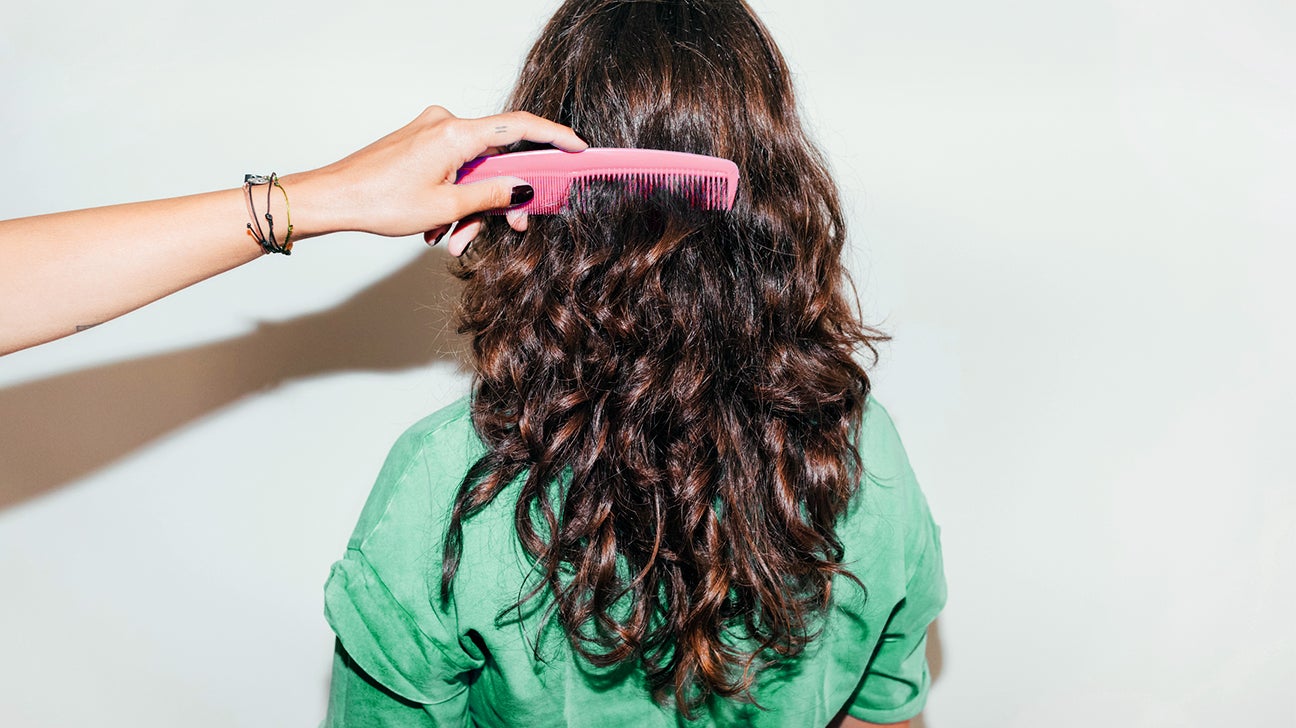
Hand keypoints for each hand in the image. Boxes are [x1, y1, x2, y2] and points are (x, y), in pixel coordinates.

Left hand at [292, 105, 585, 253]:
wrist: (331, 198)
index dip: (555, 137)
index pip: (519, 127)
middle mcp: (445, 124)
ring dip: (471, 206)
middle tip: (510, 227)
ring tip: (453, 240)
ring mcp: (430, 132)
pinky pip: (452, 169)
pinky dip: (454, 197)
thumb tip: (523, 188)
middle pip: (496, 158)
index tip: (578, 149)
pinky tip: (438, 228)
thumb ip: (492, 195)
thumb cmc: (379, 201)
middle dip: (501, 197)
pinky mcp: (419, 143)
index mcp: (455, 134)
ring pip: (473, 169)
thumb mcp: (446, 207)